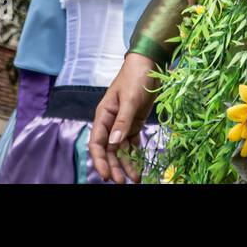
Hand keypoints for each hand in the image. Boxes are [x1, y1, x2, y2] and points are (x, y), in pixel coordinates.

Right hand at [89, 52, 159, 182]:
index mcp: (104, 115)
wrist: (149, 64)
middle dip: (114, 167)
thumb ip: (122, 121)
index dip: (99, 160)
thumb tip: (114, 143)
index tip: (106, 175)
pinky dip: (135, 155)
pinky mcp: (134, 123)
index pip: (97, 143)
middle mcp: (111, 122)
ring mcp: (123, 124)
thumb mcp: (130, 99)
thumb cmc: (135, 77)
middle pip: (109, 150)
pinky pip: (132, 143)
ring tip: (134, 179)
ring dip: (126, 164)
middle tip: (123, 182)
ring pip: (121, 149)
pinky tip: (139, 166)